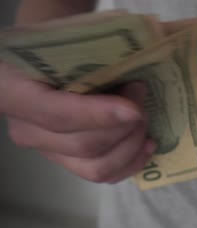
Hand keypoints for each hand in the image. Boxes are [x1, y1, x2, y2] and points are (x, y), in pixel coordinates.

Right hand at [0, 62, 155, 182]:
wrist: (45, 62)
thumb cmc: (58, 49)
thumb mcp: (68, 46)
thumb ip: (95, 64)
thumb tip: (137, 87)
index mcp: (12, 92)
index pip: (57, 115)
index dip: (100, 116)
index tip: (134, 110)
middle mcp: (25, 130)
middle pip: (84, 145)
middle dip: (125, 126)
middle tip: (142, 99)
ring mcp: (47, 151)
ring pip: (96, 167)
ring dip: (131, 145)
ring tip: (145, 120)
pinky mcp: (68, 162)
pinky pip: (102, 176)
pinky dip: (130, 162)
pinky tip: (146, 145)